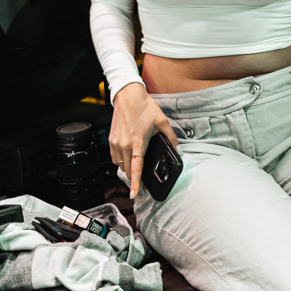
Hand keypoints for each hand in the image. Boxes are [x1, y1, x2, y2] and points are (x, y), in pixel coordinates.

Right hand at [108, 83, 179, 198]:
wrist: (127, 95)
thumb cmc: (144, 106)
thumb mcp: (162, 121)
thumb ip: (171, 137)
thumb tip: (178, 149)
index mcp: (139, 142)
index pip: (136, 168)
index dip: (136, 184)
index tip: (135, 195)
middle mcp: (125, 144)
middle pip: (128, 170)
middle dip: (135, 175)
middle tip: (142, 173)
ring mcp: (116, 142)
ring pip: (120, 165)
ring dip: (127, 167)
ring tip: (135, 161)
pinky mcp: (111, 139)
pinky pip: (114, 157)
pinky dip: (120, 160)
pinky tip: (128, 154)